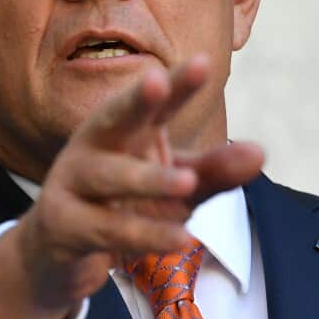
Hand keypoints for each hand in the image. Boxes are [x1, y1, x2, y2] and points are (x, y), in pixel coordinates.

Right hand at [0, 54, 264, 318]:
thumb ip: (214, 171)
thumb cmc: (123, 205)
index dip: (178, 83)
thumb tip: (260, 153)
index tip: (204, 62)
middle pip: (113, 116)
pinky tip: (182, 239)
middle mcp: (95, 145)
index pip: (156, 102)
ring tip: (188, 184)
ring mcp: (72, 181)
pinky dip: (145, 234)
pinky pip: (107, 228)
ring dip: (148, 179)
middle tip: (157, 81)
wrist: (58, 256)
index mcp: (126, 128)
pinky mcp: (61, 222)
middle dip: (134, 99)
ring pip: (111, 176)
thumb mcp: (175, 187)